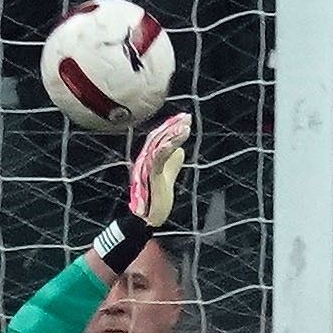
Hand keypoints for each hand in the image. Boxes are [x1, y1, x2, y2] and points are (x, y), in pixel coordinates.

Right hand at [124, 109, 192, 227]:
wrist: (151, 215)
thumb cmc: (159, 195)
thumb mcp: (169, 174)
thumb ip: (173, 160)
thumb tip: (180, 148)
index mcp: (150, 157)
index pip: (160, 136)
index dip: (171, 125)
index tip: (184, 117)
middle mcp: (146, 158)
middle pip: (159, 137)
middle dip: (173, 126)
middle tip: (186, 117)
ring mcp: (147, 167)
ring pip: (159, 146)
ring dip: (173, 135)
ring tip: (186, 127)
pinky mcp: (151, 176)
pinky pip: (158, 159)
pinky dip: (166, 149)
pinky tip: (175, 143)